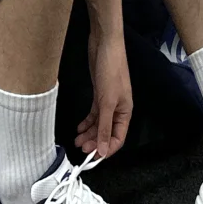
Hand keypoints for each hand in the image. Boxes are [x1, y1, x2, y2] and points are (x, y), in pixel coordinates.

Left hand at [75, 25, 131, 159]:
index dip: (106, 149)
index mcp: (125, 112)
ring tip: (77, 140)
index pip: (118, 138)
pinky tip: (79, 127)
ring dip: (89, 133)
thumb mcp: (106, 102)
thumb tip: (105, 150)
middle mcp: (118, 108)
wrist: (104, 45)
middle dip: (94, 142)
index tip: (92, 158)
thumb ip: (105, 127)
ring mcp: (108, 101)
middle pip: (107, 132)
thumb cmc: (111, 70)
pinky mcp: (99, 93)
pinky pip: (94, 113)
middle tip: (80, 148)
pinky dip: (87, 121)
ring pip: (99, 123)